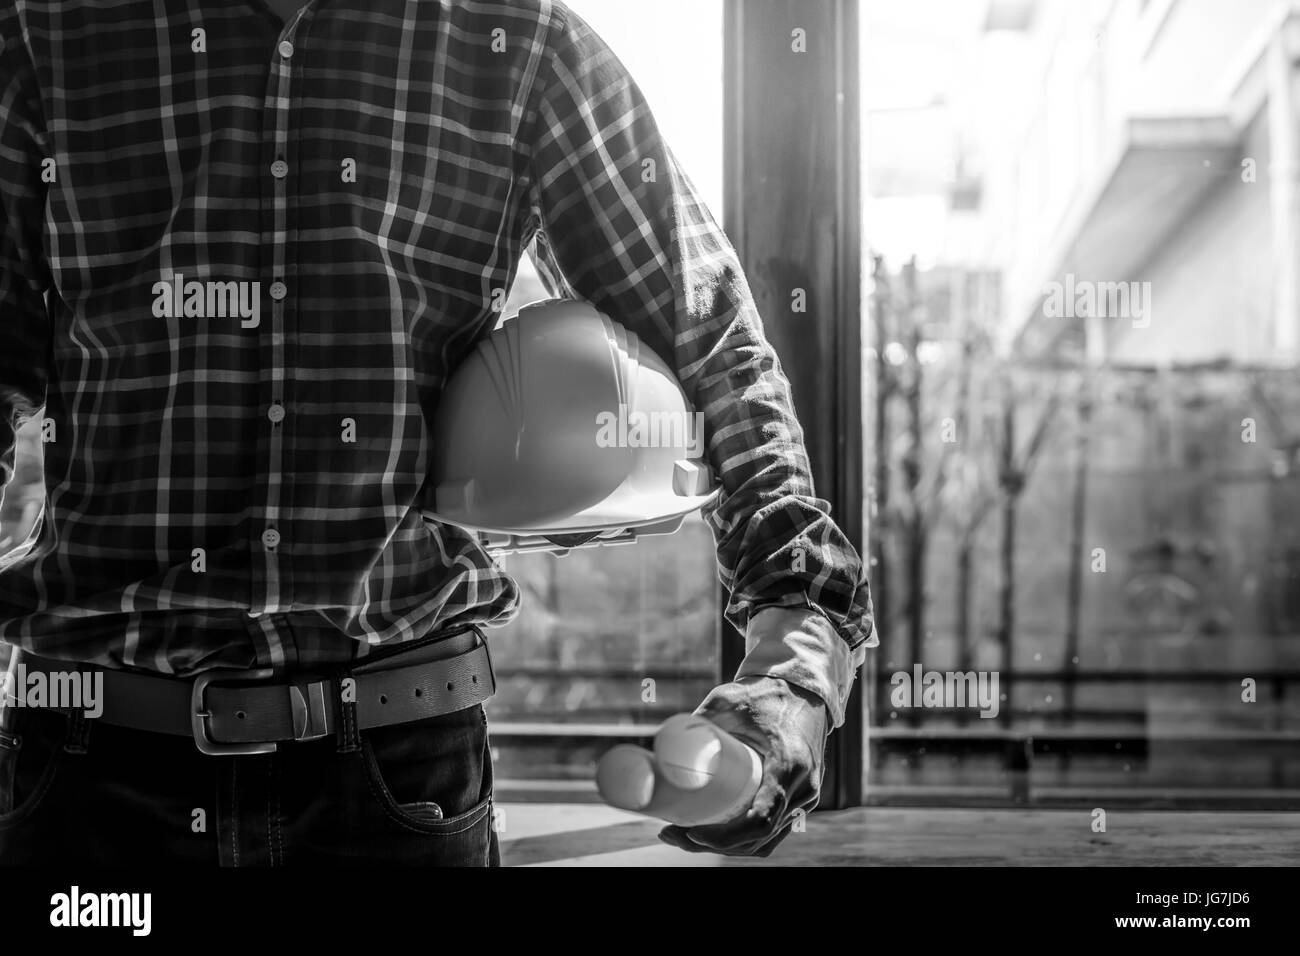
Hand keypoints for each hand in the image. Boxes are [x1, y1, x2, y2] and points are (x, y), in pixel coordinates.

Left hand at [657, 675, 827, 857]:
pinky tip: (716, 837)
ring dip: (727, 847)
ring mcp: (806, 796)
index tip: (691, 831)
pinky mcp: (801, 798)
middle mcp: (803, 787)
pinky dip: (745, 841)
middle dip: (714, 844)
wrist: (805, 689)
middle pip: (758, 837)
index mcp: (789, 764)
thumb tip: (661, 741)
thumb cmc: (768, 692)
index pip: (759, 819)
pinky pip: (774, 831)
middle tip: (673, 834)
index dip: (724, 836)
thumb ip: (700, 717)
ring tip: (684, 836)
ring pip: (766, 840)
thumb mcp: (731, 699)